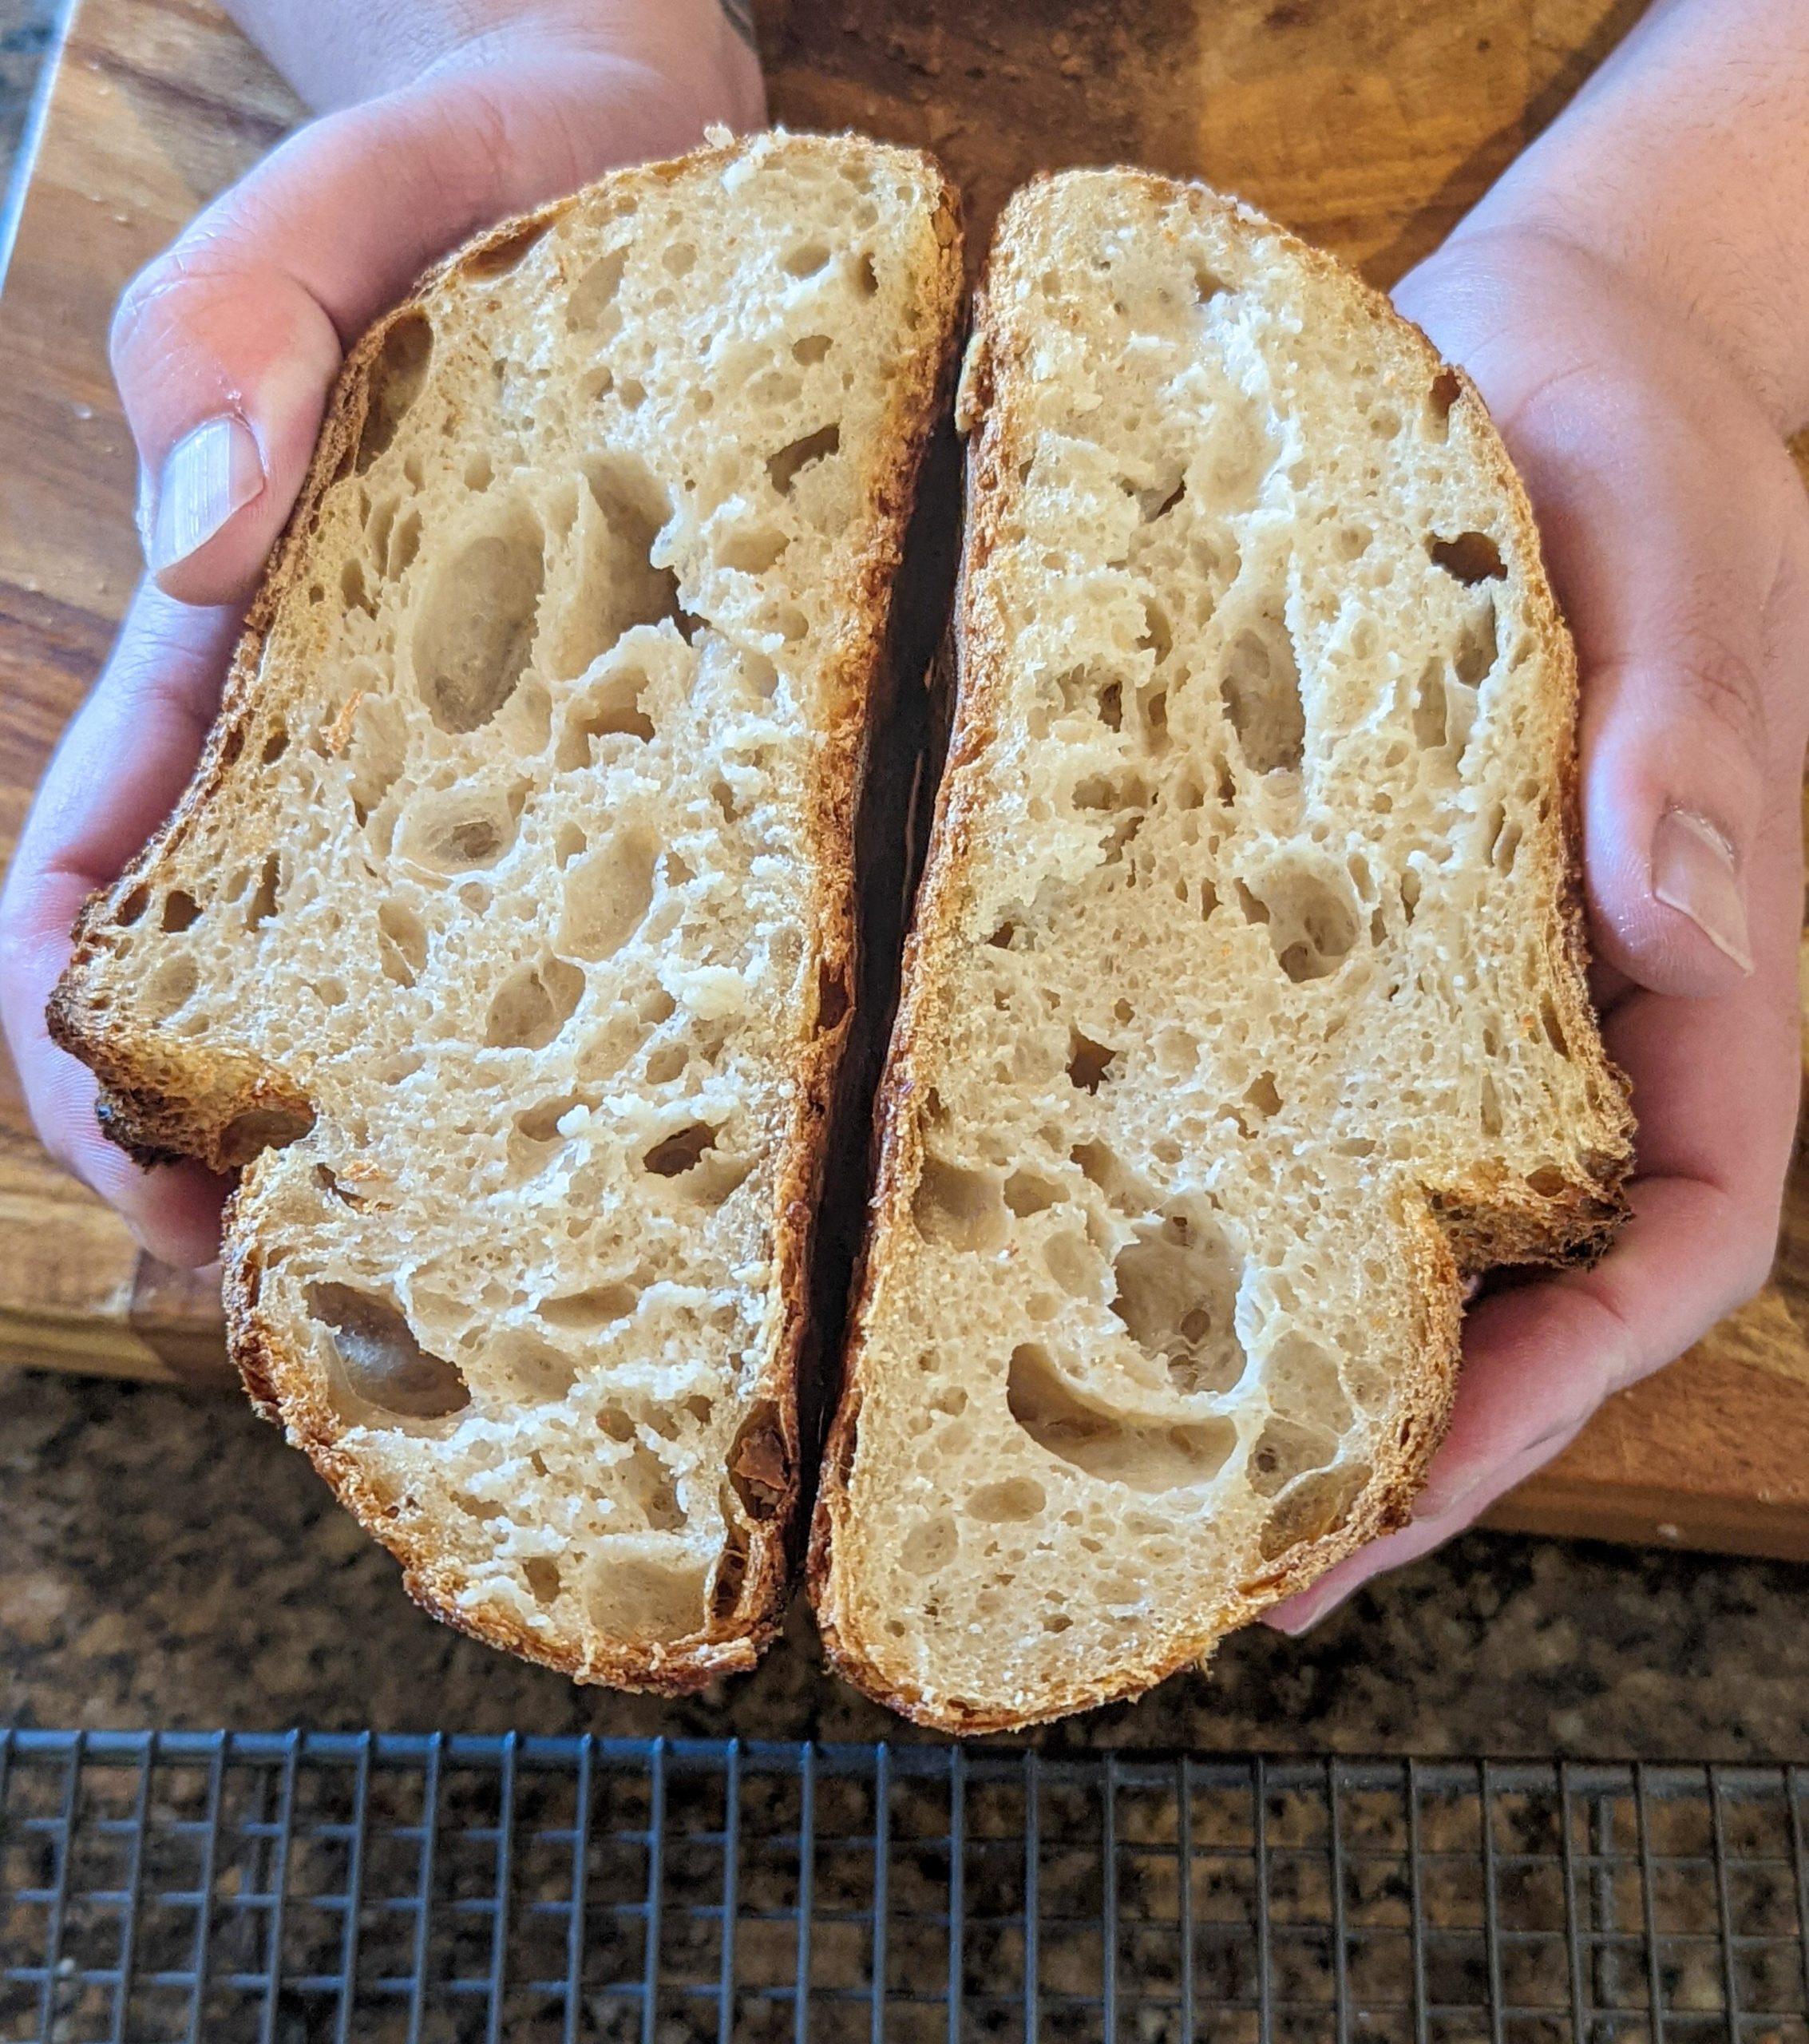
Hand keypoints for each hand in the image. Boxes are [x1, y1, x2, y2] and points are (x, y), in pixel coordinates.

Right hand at [0, 1, 763, 1266]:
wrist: (633, 145)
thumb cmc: (455, 175)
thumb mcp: (300, 224)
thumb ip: (221, 345)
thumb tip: (200, 544)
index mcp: (227, 662)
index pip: (102, 886)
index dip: (86, 1051)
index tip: (148, 1181)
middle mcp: (351, 737)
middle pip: (254, 985)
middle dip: (242, 1153)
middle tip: (312, 1309)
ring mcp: (492, 744)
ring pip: (419, 981)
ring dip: (415, 1135)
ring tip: (480, 1275)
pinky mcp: (635, 719)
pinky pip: (596, 886)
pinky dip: (584, 1010)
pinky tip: (651, 1103)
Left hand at [1270, 226, 1808, 1631]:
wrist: (1550, 335)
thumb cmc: (1634, 428)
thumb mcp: (1679, 554)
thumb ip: (1693, 737)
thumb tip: (1682, 916)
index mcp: (1696, 975)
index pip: (1663, 1248)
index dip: (1546, 1398)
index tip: (1394, 1503)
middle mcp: (1578, 1005)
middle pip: (1514, 1280)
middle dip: (1398, 1435)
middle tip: (1228, 1559)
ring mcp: (1465, 968)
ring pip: (1402, 1205)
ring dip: (1299, 1340)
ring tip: (1142, 1454)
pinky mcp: (1355, 900)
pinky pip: (1299, 1072)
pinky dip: (1224, 1166)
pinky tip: (1102, 1218)